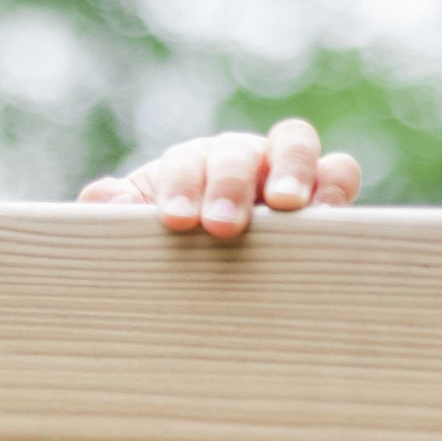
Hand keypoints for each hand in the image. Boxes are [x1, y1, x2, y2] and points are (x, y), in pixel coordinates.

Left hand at [79, 118, 360, 238]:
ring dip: (292, 169)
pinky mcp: (326, 200)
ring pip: (297, 145)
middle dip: (228, 183)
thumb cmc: (171, 263)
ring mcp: (286, 176)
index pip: (189, 161)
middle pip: (239, 150)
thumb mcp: (134, 241)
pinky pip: (338, 175)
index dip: (182, 185)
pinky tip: (326, 219)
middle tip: (220, 227)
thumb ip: (113, 216)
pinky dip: (335, 188)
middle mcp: (240, 163)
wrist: (206, 296)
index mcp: (193, 169)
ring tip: (286, 205)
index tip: (175, 221)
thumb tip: (103, 199)